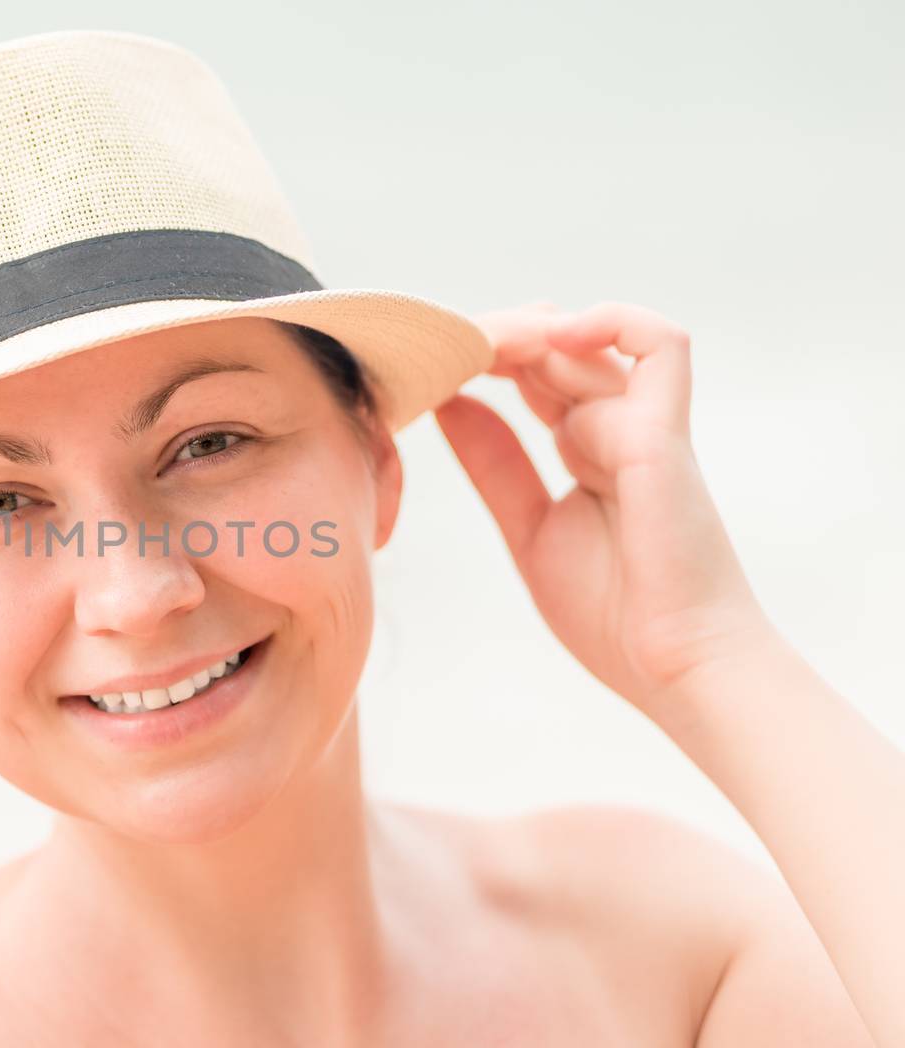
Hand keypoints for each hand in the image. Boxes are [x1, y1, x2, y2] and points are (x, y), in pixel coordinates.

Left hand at [433, 300, 777, 716]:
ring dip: (522, 332)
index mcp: (587, 449)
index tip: (426, 369)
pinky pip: (661, 345)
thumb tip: (450, 406)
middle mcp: (616, 427)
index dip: (481, 360)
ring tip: (468, 345)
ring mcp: (642, 424)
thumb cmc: (615, 616)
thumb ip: (495, 465)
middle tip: (434, 347)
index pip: (532, 375)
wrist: (676, 670)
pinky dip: (612, 322)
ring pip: (587, 340)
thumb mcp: (528, 528)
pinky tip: (553, 336)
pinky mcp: (663, 434)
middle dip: (490, 339)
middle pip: (551, 349)